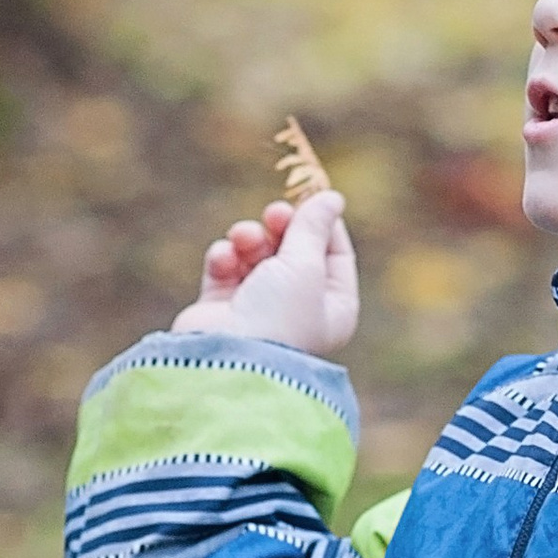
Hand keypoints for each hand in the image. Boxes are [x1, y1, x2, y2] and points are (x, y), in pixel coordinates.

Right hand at [171, 187, 357, 354]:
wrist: (227, 361)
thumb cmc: (278, 317)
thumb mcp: (306, 264)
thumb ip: (313, 227)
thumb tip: (331, 197)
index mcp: (334, 308)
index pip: (336, 254)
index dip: (323, 223)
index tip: (310, 197)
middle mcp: (298, 309)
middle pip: (294, 250)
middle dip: (283, 227)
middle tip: (275, 213)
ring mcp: (258, 309)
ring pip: (256, 253)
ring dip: (250, 238)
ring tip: (243, 238)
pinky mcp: (221, 308)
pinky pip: (226, 267)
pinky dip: (224, 257)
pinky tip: (223, 259)